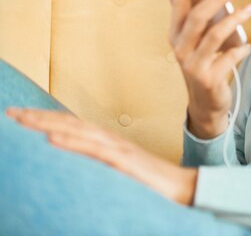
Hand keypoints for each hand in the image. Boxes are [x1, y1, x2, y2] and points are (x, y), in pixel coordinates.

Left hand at [6, 107, 197, 205]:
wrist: (183, 188)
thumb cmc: (153, 184)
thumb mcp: (120, 174)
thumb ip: (101, 167)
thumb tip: (77, 168)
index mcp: (108, 143)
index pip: (71, 126)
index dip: (46, 119)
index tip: (20, 116)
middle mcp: (110, 141)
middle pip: (69, 124)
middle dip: (38, 117)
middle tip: (9, 112)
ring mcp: (117, 149)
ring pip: (77, 131)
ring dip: (47, 124)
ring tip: (22, 120)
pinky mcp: (124, 162)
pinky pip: (94, 151)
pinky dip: (71, 143)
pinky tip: (51, 140)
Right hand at [169, 0, 250, 138]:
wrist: (205, 103)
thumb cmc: (202, 63)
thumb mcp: (193, 42)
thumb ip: (191, 17)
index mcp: (174, 34)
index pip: (178, 4)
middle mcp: (180, 48)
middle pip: (198, 16)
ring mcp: (193, 64)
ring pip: (215, 35)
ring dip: (235, 19)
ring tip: (250, 9)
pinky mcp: (209, 78)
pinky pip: (229, 57)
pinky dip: (241, 49)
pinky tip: (247, 45)